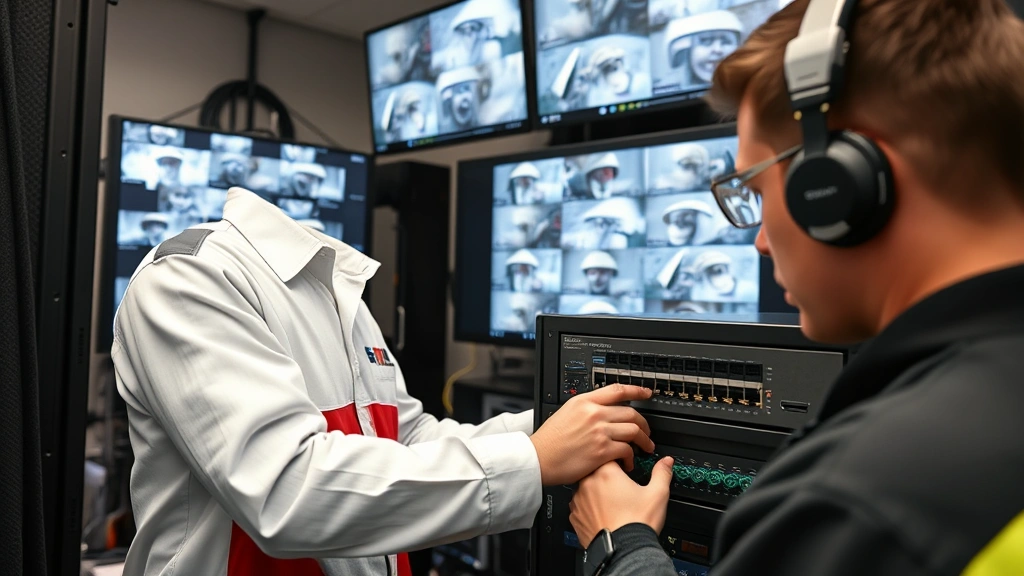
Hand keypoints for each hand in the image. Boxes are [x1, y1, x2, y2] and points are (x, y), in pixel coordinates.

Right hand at [530, 384, 654, 485]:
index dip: (637, 390)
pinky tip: (629, 462)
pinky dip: (632, 457)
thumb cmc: (549, 440)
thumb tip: (604, 411)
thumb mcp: (566, 412)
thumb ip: (586, 409)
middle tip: (646, 431)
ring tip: (645, 447)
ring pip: (634, 431)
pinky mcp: (602, 450)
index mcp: (585, 401)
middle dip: (644, 423)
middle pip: (631, 412)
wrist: (539, 458)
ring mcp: (599, 432)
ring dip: (644, 440)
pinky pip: (627, 450)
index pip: (617, 390)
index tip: (646, 392)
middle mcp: (594, 414)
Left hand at [569, 456, 673, 547]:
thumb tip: (666, 462)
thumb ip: (661, 473)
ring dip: (595, 492)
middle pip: (595, 471)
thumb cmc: (637, 523)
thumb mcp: (657, 494)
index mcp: (606, 473)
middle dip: (606, 478)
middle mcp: (588, 484)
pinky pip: (580, 506)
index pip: (609, 456)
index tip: (625, 469)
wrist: (624, 552)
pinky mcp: (575, 517)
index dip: (618, 462)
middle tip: (620, 489)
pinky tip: (603, 515)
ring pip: (585, 488)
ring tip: (612, 504)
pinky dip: (589, 509)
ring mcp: (578, 501)